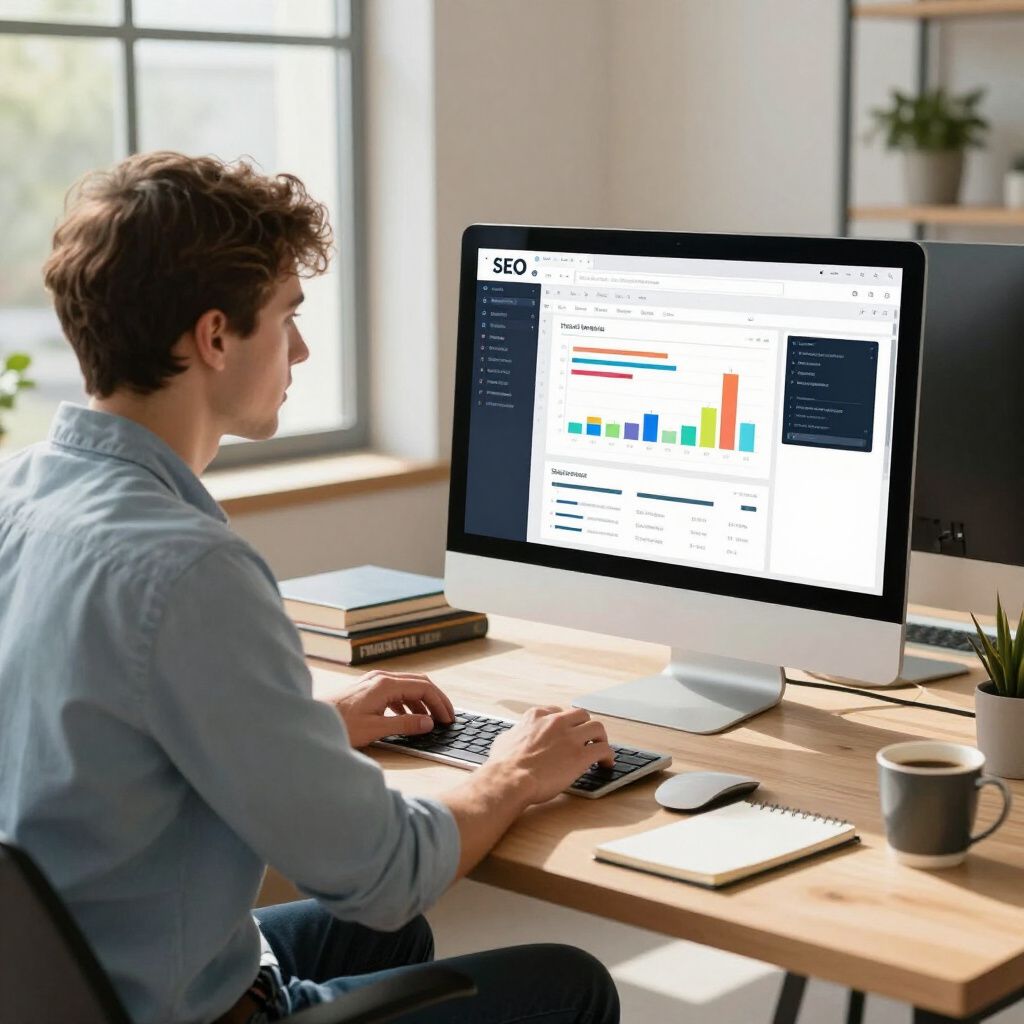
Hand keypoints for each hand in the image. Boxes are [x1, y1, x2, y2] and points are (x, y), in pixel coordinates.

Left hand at [332, 671, 454, 748]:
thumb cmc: (339, 725)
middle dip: (435, 700)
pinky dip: (407, 704)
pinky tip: (408, 717)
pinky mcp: (367, 689)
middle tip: (446, 717)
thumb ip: (404, 725)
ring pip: (407, 687)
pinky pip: (395, 692)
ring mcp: (373, 682)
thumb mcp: (375, 729)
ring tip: (429, 720)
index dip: (440, 702)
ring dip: (421, 702)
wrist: (312, 720)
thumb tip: (428, 723)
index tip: (448, 717)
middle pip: (418, 683)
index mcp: (385, 684)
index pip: (423, 687)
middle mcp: (381, 678)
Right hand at [486, 706, 613, 804]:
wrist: (510, 778)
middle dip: (585, 727)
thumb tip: (512, 737)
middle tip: (587, 740)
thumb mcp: (504, 739)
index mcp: (537, 716)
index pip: (559, 712)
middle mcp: (556, 722)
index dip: (566, 724)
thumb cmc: (503, 764)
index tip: (568, 732)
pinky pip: (603, 749)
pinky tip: (607, 763)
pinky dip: (608, 755)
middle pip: (582, 715)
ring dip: (601, 738)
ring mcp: (570, 737)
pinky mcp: (580, 755)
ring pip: (597, 727)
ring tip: (601, 749)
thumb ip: (514, 734)